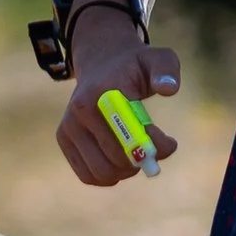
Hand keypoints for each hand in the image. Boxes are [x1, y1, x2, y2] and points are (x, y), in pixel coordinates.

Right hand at [55, 12, 182, 185]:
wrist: (102, 63)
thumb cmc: (136, 66)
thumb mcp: (158, 59)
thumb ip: (166, 70)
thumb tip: (168, 89)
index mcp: (103, 92)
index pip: (131, 133)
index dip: (154, 146)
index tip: (171, 143)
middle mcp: (80, 110)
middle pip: (118, 158)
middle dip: (143, 159)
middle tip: (154, 151)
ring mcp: (68, 126)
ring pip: (103, 173)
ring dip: (127, 171)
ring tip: (136, 154)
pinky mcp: (64, 140)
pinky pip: (88, 176)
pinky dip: (109, 176)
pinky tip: (120, 161)